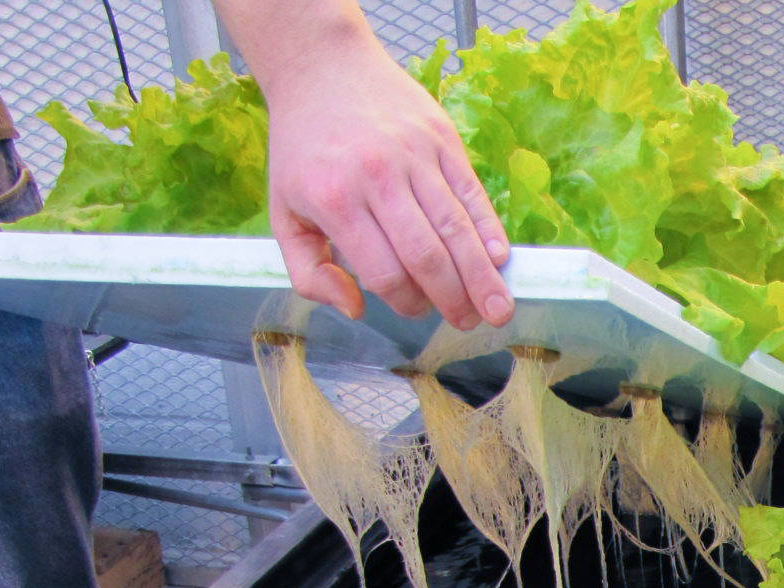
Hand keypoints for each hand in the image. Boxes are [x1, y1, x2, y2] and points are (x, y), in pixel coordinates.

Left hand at [259, 32, 513, 328]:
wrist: (321, 66)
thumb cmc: (303, 150)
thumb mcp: (283, 212)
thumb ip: (308, 271)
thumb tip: (355, 308)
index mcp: (335, 200)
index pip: (385, 272)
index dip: (407, 303)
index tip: (416, 310)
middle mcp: (377, 176)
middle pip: (427, 255)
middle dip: (454, 300)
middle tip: (469, 324)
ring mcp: (413, 154)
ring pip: (456, 228)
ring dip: (481, 276)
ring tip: (498, 309)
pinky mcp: (441, 138)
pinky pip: (471, 193)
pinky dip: (489, 229)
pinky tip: (500, 259)